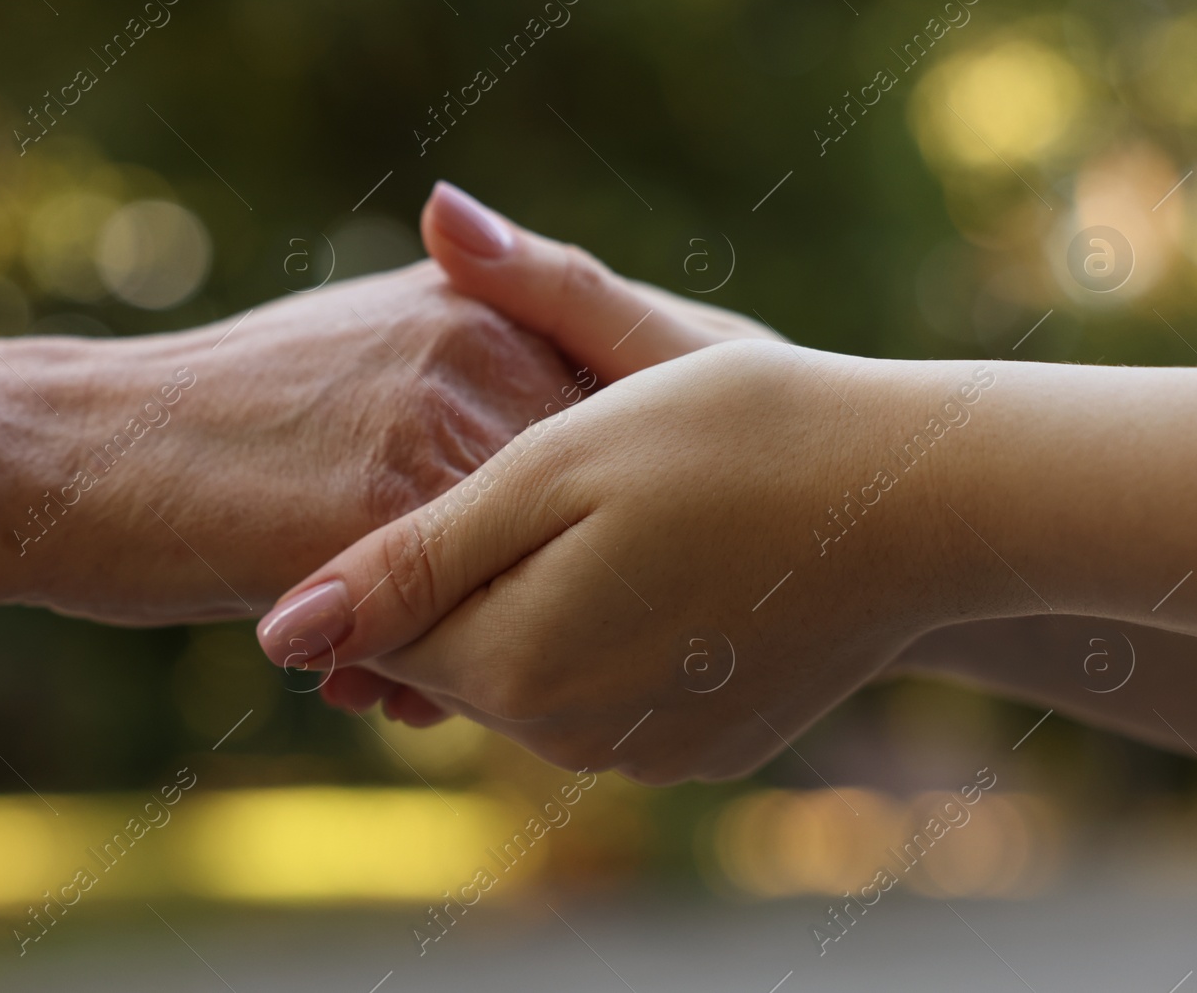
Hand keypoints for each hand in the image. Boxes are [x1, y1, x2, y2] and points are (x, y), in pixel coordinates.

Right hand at [11, 259, 572, 625]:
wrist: (68, 448)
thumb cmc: (214, 417)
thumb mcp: (362, 349)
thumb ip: (473, 377)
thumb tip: (562, 466)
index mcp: (485, 309)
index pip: (608, 438)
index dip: (575, 533)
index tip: (532, 585)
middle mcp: (481, 350)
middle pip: (581, 512)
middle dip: (536, 593)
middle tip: (469, 648)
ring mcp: (435, 424)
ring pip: (526, 572)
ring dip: (485, 641)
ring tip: (408, 676)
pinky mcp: (380, 510)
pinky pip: (457, 620)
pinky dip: (427, 670)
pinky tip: (362, 681)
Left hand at [299, 182, 784, 723]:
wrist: (921, 500)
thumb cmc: (734, 444)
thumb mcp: (553, 462)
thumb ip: (412, 548)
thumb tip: (276, 628)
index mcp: (514, 664)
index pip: (381, 637)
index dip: (373, 564)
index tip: (403, 477)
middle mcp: (568, 736)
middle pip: (456, 663)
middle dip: (454, 586)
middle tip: (512, 479)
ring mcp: (645, 752)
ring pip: (532, 677)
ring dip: (532, 604)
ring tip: (593, 506)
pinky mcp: (706, 746)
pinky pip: (608, 695)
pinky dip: (607, 633)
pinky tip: (661, 560)